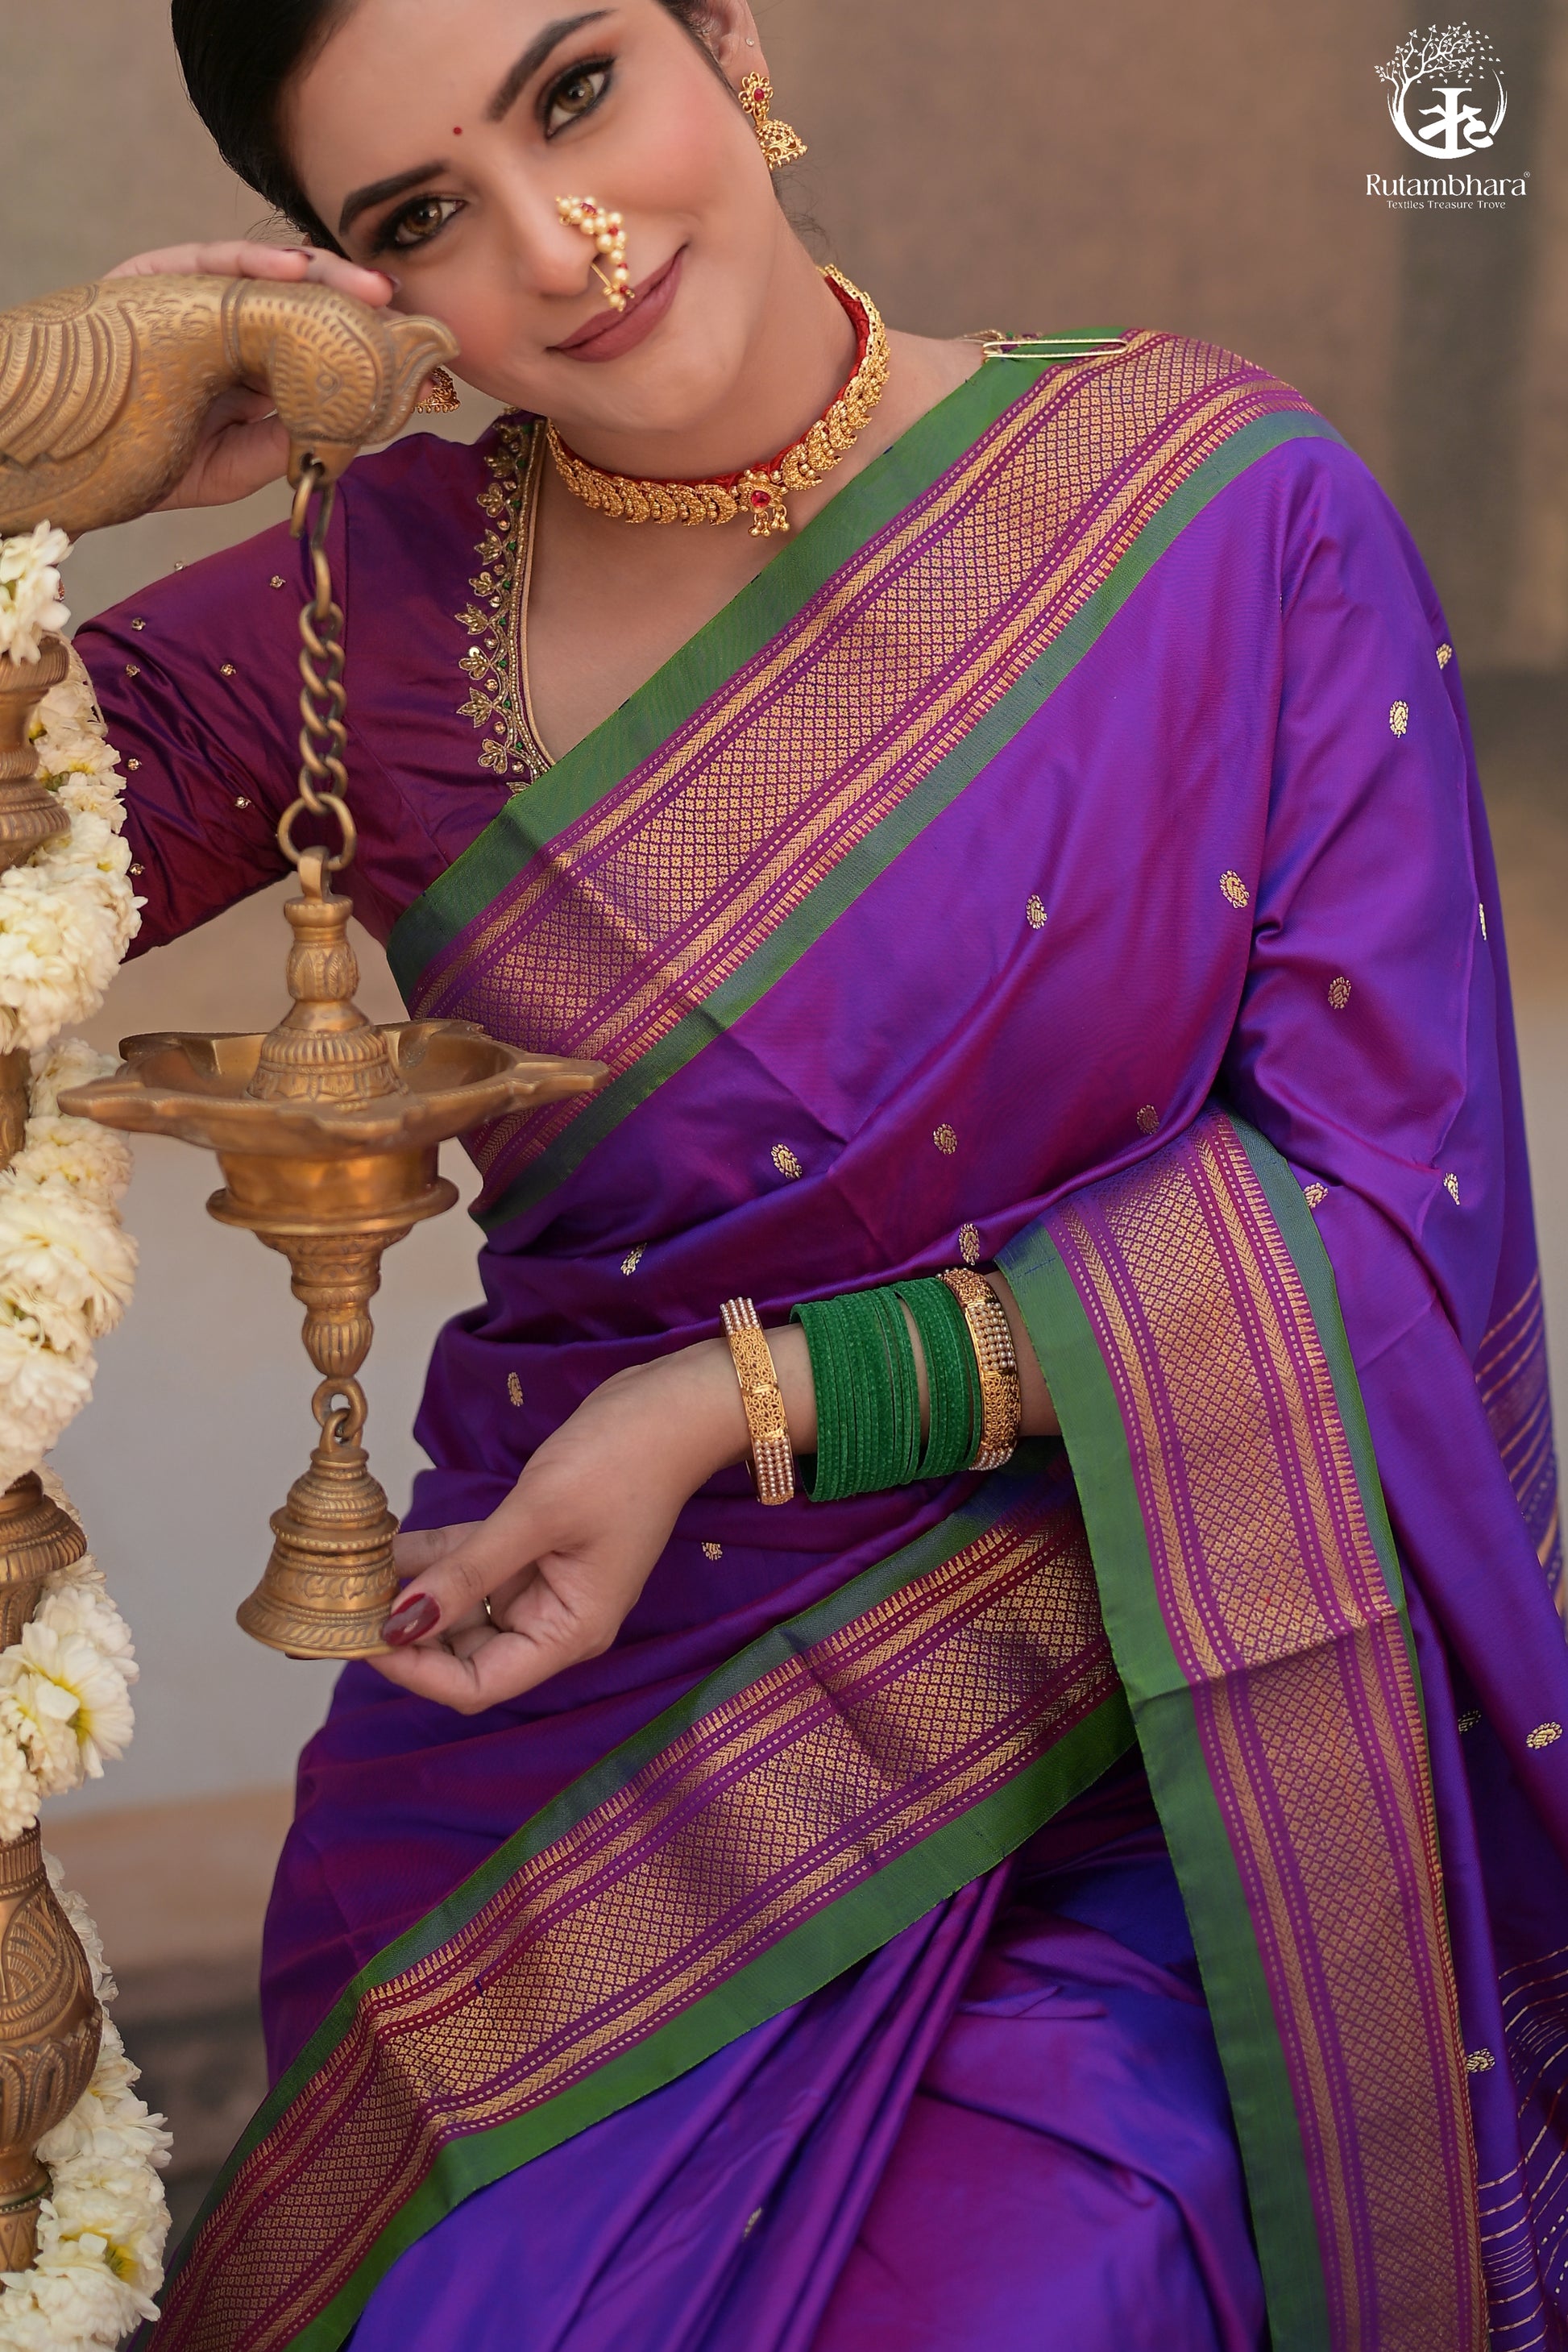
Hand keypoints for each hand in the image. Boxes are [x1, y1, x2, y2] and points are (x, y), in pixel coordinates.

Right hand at [103, 241, 397, 508]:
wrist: (58, 455)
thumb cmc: (143, 462)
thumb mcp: (233, 469)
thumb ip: (289, 443)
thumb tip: (360, 425)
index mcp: (249, 369)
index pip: (317, 346)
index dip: (364, 346)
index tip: (416, 355)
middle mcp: (225, 328)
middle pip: (300, 304)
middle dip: (356, 306)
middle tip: (407, 313)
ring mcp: (189, 298)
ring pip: (265, 275)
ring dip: (321, 276)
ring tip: (369, 288)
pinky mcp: (152, 277)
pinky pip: (208, 259)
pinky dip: (255, 258)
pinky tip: (297, 267)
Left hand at [372, 1337, 767, 1715]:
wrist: (672, 1405)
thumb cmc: (622, 1462)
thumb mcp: (536, 1516)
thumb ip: (466, 1572)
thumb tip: (398, 1623)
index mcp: (567, 1631)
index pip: (476, 1683)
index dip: (414, 1670)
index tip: (361, 1636)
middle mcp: (553, 1619)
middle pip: (463, 1651)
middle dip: (404, 1629)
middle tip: (338, 1603)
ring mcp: (542, 1582)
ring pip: (461, 1604)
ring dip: (411, 1590)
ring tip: (350, 1573)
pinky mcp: (532, 1544)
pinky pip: (471, 1562)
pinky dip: (432, 1555)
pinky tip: (384, 1543)